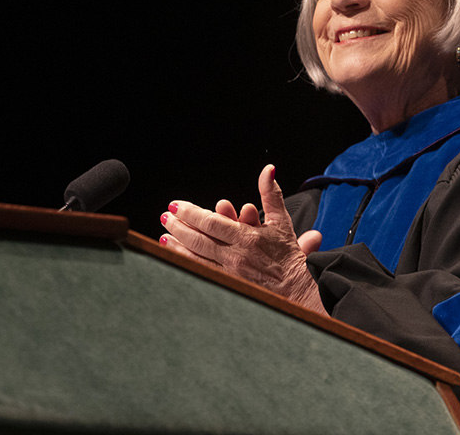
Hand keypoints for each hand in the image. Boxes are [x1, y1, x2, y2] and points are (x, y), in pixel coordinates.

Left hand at [160, 164, 325, 314]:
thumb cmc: (288, 256)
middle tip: (165, 217)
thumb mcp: (281, 220)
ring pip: (196, 256)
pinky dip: (185, 262)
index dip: (191, 213)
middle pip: (199, 239)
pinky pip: (201, 271)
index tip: (176, 205)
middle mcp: (235, 255)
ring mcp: (229, 272)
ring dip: (177, 245)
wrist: (296, 288)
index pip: (211, 223)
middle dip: (179, 226)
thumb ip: (271, 193)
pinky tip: (174, 256)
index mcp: (246, 237)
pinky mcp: (227, 284)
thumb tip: (268, 170)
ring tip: (164, 234)